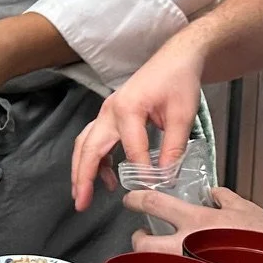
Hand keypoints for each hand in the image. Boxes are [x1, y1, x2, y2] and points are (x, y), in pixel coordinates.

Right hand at [70, 26, 210, 209]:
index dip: (141, 173)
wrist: (176, 58)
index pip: (132, 150)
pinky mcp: (111, 114)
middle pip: (90, 148)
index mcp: (128, 108)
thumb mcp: (182, 115)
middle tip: (80, 203)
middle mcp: (110, 110)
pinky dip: (95, 159)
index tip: (150, 191)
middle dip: (83, 177)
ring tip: (82, 195)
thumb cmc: (178, 81)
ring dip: (82, 169)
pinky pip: (95, 139)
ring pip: (86, 143)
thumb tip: (165, 177)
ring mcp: (107, 111)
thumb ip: (174, 147)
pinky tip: (105, 177)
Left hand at [124, 185, 262, 255]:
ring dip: (153, 261)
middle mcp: (190, 247)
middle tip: (141, 234)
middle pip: (142, 244)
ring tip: (161, 256)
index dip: (135, 200)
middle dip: (137, 239)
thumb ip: (224, 198)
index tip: (131, 199)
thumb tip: (213, 193)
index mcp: (200, 221)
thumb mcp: (246, 209)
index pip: (154, 204)